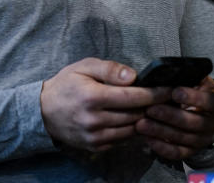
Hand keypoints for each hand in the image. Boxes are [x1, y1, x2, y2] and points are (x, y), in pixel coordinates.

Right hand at [40, 58, 172, 151]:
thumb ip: (110, 69)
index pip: (133, 97)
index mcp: (93, 97)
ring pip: (132, 130)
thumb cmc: (67, 84)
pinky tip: (139, 120)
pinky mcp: (95, 147)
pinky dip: (133, 130)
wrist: (43, 111)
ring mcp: (95, 136)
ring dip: (146, 120)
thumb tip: (133, 76)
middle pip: (136, 115)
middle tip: (169, 99)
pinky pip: (122, 140)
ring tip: (157, 109)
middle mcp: (95, 120)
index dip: (155, 94)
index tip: (171, 89)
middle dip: (154, 106)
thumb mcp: (84, 67)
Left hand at [134, 76, 213, 160]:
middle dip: (170, 116)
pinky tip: (148, 138)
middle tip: (150, 109)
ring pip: (184, 138)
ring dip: (161, 132)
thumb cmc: (195, 90)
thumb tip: (167, 74)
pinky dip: (162, 147)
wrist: (204, 112)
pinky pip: (178, 153)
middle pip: (194, 123)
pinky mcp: (193, 151)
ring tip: (141, 124)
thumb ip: (186, 77)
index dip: (193, 98)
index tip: (174, 92)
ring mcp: (204, 139)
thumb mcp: (196, 79)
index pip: (210, 101)